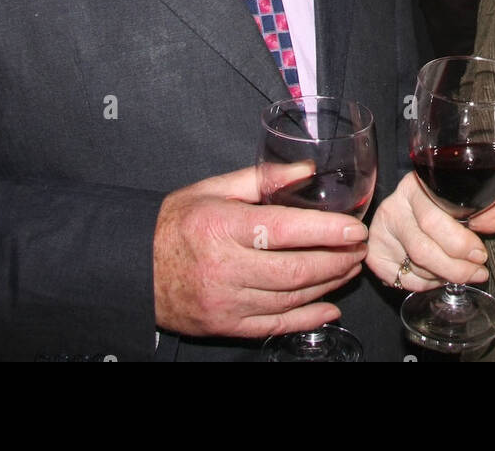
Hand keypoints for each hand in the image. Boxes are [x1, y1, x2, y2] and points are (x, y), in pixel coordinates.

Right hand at [152, 164, 369, 339]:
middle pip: (294, 270)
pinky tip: (330, 306)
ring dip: (328, 285)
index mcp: (222, 227)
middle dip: (335, 260)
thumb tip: (306, 169)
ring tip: (348, 268)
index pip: (284, 230)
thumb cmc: (177, 223)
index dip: (325, 231)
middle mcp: (225, 268)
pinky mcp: (226, 325)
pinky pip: (276, 325)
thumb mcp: (214, 188)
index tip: (354, 228)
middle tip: (358, 249)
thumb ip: (263, 178)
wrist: (135, 268)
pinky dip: (308, 317)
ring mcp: (226, 302)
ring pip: (290, 298)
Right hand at [368, 171, 494, 291]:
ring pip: (416, 268)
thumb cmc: (438, 208)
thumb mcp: (459, 205)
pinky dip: (427, 283)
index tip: (481, 255)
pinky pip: (405, 281)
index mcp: (415, 187)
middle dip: (456, 267)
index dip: (460, 242)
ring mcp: (380, 232)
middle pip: (423, 249)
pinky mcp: (374, 255)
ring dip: (444, 276)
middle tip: (477, 272)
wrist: (406, 214)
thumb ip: (481, 212)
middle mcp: (392, 208)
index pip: (434, 219)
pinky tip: (436, 273)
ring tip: (458, 270)